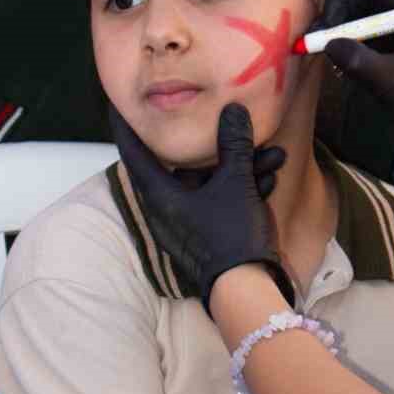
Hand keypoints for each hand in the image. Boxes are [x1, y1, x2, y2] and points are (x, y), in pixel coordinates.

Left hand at [110, 103, 293, 311]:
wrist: (248, 289)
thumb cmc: (231, 234)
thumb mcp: (235, 183)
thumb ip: (233, 145)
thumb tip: (231, 109)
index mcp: (159, 196)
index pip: (134, 152)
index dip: (127, 125)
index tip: (119, 104)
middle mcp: (169, 209)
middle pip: (185, 165)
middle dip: (217, 145)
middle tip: (226, 120)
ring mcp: (190, 223)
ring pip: (213, 184)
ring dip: (243, 167)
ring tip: (274, 153)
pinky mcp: (210, 234)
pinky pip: (223, 202)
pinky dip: (244, 188)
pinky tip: (273, 176)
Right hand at [321, 0, 393, 198]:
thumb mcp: (388, 81)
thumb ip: (355, 59)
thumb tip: (327, 43)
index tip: (325, 26)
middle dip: (341, 14)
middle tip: (318, 39)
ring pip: (369, 13)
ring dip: (346, 31)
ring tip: (329, 55)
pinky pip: (376, 31)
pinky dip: (358, 43)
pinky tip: (344, 64)